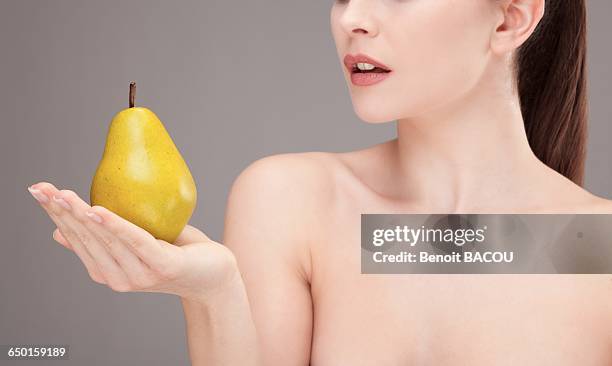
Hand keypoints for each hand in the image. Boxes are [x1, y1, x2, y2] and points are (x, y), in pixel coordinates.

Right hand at [27, 182, 238, 299]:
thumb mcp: (137, 243)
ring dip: (83, 216)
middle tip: (43, 189)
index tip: (38, 190)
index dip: (56, 215)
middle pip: (87, 240)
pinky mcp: (163, 267)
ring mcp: (141, 275)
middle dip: (63, 213)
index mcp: (108, 271)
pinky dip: (116, 226)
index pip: (76, 240)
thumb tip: (65, 227)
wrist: (215, 276)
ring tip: (65, 196)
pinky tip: (98, 209)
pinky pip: (136, 242)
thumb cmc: (176, 253)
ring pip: (107, 241)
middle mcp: (119, 278)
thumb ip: (105, 238)